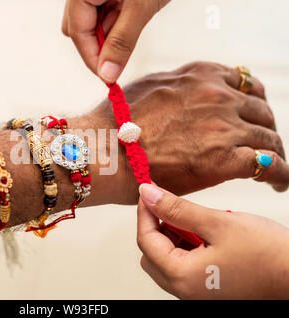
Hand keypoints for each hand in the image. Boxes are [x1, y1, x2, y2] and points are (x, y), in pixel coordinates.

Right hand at [62, 0, 169, 81]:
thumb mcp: (141, 6)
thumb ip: (122, 41)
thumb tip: (107, 74)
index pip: (78, 32)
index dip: (93, 58)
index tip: (109, 79)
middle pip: (79, 27)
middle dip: (98, 45)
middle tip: (120, 56)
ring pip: (92, 20)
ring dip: (110, 32)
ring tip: (134, 18)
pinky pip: (104, 10)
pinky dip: (118, 19)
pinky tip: (133, 12)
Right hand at [92, 61, 287, 198]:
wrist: (105, 150)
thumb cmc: (116, 124)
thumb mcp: (150, 87)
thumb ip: (179, 88)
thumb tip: (188, 99)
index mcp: (201, 76)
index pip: (245, 85)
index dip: (252, 104)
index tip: (252, 118)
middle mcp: (218, 96)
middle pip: (261, 111)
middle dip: (263, 129)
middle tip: (261, 146)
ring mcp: (224, 126)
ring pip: (269, 138)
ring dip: (275, 153)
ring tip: (275, 170)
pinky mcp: (226, 158)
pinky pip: (269, 165)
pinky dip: (280, 175)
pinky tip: (278, 183)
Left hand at [137, 183, 288, 298]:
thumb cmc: (268, 254)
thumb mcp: (217, 223)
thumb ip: (177, 209)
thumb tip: (147, 195)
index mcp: (182, 277)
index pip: (146, 240)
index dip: (145, 212)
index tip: (149, 192)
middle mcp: (185, 291)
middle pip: (152, 254)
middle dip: (156, 226)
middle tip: (168, 205)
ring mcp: (197, 293)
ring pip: (167, 260)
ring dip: (172, 236)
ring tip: (192, 218)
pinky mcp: (209, 290)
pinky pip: (185, 267)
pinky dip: (186, 247)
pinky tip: (203, 233)